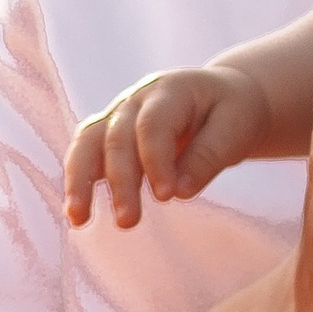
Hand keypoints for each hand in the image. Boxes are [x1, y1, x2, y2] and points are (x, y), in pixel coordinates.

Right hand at [65, 65, 269, 226]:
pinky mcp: (109, 136)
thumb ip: (209, 156)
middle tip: (128, 221)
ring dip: (80, 180)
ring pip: (88, 143)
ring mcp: (118, 116)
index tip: (165, 197)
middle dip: (121, 180)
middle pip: (117, 137)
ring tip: (77, 218)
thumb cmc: (232, 112)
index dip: (155, 161)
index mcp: (170, 89)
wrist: (221, 96)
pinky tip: (76, 215)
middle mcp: (136, 99)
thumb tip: (180, 192)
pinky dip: (78, 182)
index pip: (153, 125)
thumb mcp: (237, 127)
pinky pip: (85, 156)